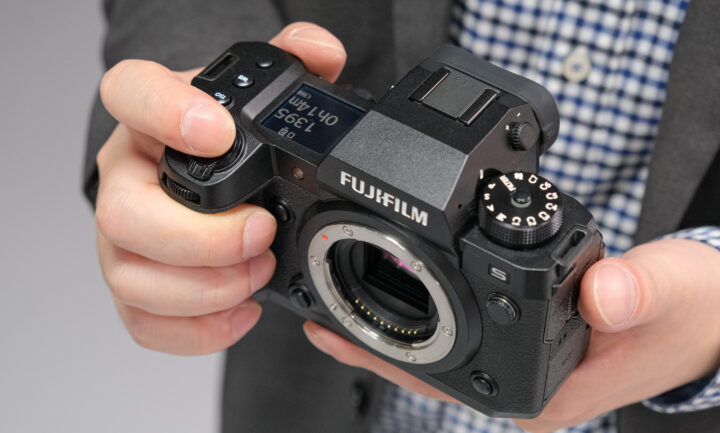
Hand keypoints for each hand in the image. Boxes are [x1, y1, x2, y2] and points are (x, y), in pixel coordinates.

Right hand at [96, 22, 346, 354]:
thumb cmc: (216, 138)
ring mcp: (122, 238)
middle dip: (200, 238)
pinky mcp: (136, 285)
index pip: (128, 95)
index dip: (164, 112)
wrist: (195, 174)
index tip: (218, 133)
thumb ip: (292, 62)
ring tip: (258, 278)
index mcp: (147, 118)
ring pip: (132, 278)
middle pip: (124, 215)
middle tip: (261, 232)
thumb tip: (324, 53)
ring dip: (205, 290)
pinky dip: (196, 330)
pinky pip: (143, 322)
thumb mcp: (251, 93)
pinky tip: (242, 312)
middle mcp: (125, 179)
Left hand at [303, 239, 719, 430]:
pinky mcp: (529, 346)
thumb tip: (598, 290)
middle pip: (431, 371)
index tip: (337, 331)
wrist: (714, 319)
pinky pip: (466, 336)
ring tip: (341, 314)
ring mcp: (524, 369)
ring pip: (443, 356)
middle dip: (373, 346)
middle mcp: (525, 388)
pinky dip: (430, 318)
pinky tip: (408, 298)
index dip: (388, 356)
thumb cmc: (695, 315)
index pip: (447, 380)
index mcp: (545, 390)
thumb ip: (636, 292)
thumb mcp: (672, 292)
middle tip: (318, 322)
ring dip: (395, 333)